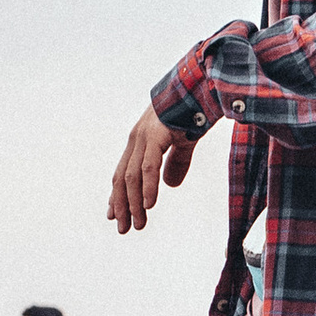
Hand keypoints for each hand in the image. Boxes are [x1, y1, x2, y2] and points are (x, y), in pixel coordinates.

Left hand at [108, 105, 196, 232]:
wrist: (201, 86)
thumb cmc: (192, 111)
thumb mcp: (182, 142)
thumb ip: (175, 163)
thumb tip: (170, 185)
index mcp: (140, 141)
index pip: (123, 173)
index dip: (118, 196)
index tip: (115, 216)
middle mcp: (137, 139)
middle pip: (122, 178)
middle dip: (122, 205)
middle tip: (124, 228)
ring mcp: (145, 137)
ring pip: (132, 177)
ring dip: (133, 203)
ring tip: (138, 223)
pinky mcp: (156, 136)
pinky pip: (148, 167)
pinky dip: (147, 188)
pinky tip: (148, 205)